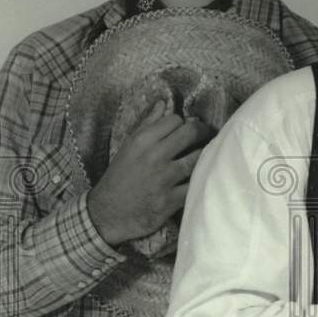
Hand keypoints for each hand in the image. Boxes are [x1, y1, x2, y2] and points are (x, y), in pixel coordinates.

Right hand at [87, 100, 213, 246]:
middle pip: (191, 133)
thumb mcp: (127, 147)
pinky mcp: (172, 200)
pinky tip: (203, 177)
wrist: (108, 213)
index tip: (186, 128)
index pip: (174, 119)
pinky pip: (196, 184)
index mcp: (142, 141)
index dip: (183, 122)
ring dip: (205, 154)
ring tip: (209, 153)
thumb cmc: (119, 177)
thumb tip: (163, 103)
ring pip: (198, 157)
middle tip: (206, 135)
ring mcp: (165, 178)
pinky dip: (201, 179)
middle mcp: (155, 156)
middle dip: (202, 131)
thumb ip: (147, 124)